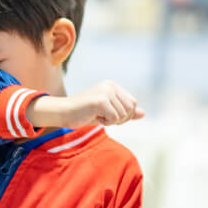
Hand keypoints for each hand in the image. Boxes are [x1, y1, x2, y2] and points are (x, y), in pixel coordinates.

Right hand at [26, 81, 143, 129]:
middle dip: (120, 119)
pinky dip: (105, 122)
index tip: (108, 115)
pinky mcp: (101, 100)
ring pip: (123, 115)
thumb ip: (125, 112)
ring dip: (111, 121)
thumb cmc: (84, 113)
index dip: (124, 115)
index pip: (133, 103)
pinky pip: (114, 118)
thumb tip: (143, 114)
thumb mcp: (108, 113)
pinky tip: (93, 116)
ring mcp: (106, 92)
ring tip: (96, 115)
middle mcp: (110, 85)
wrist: (64, 112)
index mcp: (113, 85)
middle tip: (103, 117)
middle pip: (131, 108)